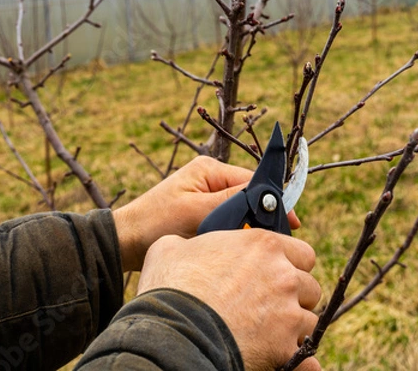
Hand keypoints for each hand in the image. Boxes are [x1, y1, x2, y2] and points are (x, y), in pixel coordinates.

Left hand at [113, 156, 300, 271]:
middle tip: (272, 240)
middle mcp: (209, 178)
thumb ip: (233, 201)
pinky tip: (236, 247)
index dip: (272, 201)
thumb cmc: (156, 223)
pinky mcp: (201, 212)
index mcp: (209, 169)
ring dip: (246, 226)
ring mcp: (205, 195)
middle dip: (260, 216)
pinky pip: (227, 220)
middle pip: (248, 195)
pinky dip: (233, 232)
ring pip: (239, 209)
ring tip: (251, 246)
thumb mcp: (197, 212)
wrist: (125, 242)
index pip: (252, 181)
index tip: (291, 222)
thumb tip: (267, 196)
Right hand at [137, 229, 321, 370]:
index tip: (277, 275)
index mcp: (263, 245)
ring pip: (309, 320)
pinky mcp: (283, 347)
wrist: (171, 333)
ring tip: (270, 333)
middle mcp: (283, 275)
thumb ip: (189, 243)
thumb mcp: (170, 248)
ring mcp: (287, 312)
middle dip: (294, 297)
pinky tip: (281, 357)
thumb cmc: (170, 287)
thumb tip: (183, 247)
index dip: (291, 265)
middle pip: (310, 287)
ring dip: (293, 326)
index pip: (303, 253)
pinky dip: (298, 360)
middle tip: (272, 306)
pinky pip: (305, 356)